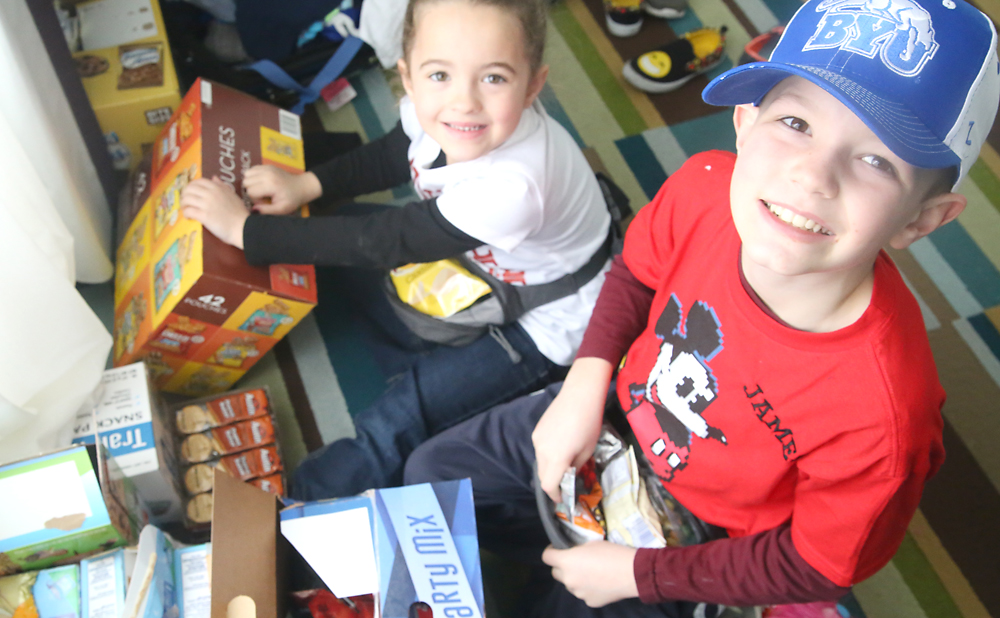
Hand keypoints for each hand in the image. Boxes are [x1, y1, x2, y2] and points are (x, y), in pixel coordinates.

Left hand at [180, 177, 248, 248]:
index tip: (191, 192)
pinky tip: (189, 217)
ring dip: (184, 204)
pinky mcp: (204, 216)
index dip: (191, 186)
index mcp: (217, 188)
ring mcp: (206, 204)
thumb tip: (214, 177)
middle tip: (186, 202)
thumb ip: (222, 186)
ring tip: (186, 210)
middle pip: (189, 189)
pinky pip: (188, 211)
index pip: (198, 181)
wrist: (243, 227)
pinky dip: (186, 214)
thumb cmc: (240, 213)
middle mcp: (210, 194)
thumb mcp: (232, 195)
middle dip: (185, 195)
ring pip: (186, 199)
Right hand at [242, 165, 321, 214]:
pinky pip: (251, 169)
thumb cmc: (291, 200)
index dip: (255, 200)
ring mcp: (266, 168)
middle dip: (252, 191)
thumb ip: (267, 210)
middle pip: (246, 182)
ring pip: (246, 174)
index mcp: (271, 185)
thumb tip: (253, 209)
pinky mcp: (267, 165)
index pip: (250, 192)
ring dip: (251, 183)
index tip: (264, 202)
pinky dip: (253, 176)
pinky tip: (261, 183)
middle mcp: (267, 174)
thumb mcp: (281, 209)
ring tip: (261, 189)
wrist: (301, 186)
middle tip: (262, 196)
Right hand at [532, 357, 612, 502]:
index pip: (549, 486)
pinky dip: (548, 456)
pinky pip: (540, 450)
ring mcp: (537, 440)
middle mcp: (542, 451)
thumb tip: (571, 476)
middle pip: (542, 476)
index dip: (556, 495)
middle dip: (553, 483)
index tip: (564, 497)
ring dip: (550, 469)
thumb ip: (576, 467)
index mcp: (556, 458)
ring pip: (540, 463)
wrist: (580, 395)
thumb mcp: (588, 450)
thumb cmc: (589, 423)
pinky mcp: (536, 431)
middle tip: (566, 483)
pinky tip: (560, 448)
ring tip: (564, 464)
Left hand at [543, 541, 638, 606]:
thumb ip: (576, 549)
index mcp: (566, 562)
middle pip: (555, 573)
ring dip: (575, 578)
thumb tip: (573, 552)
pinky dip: (588, 588)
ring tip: (591, 573)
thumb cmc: (611, 552)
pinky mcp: (589, 601)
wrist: (632, 573)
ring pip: (570, 584)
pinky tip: (600, 583)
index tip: (559, 548)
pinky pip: (583, 593)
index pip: (546, 557)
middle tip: (575, 560)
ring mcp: (578, 593)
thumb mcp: (591, 543)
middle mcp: (568, 579)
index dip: (551, 551)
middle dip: (562, 566)